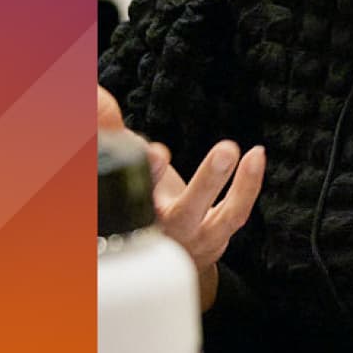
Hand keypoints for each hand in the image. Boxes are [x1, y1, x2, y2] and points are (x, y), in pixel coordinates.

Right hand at [97, 86, 265, 310]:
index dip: (149, 176)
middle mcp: (163, 234)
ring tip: (243, 149)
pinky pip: (235, 214)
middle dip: (206, 183)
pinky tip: (256, 154)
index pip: (137, 199)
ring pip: (220, 218)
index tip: (160, 153)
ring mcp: (192, 238)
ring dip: (241, 186)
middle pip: (184, 213)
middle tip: (226, 151)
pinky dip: (249, 185)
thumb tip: (96, 96)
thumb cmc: (140, 202)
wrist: (162, 255)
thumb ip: (113, 136)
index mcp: (130, 218)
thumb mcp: (125, 171)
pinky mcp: (215, 237)